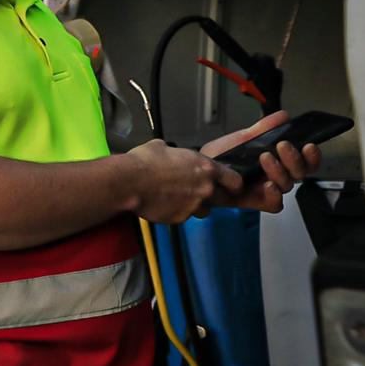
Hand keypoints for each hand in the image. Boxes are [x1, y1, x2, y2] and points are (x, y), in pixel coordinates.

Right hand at [125, 139, 241, 224]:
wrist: (129, 182)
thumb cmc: (144, 162)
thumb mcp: (161, 146)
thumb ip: (173, 153)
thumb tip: (168, 152)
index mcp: (205, 168)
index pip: (235, 180)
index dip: (233, 183)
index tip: (229, 185)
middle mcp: (204, 189)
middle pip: (221, 198)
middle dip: (211, 196)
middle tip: (196, 191)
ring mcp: (193, 206)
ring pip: (202, 210)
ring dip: (194, 206)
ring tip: (176, 198)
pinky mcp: (179, 218)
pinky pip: (183, 217)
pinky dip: (175, 212)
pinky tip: (162, 204)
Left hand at [201, 110, 322, 212]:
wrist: (199, 169)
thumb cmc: (221, 156)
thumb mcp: (243, 137)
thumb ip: (264, 127)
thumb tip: (283, 116)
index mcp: (278, 160)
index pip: (304, 160)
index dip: (312, 155)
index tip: (309, 145)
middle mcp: (276, 176)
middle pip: (300, 173)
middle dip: (295, 159)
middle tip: (283, 146)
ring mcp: (267, 190)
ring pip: (288, 185)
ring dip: (280, 171)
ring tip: (266, 158)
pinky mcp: (256, 202)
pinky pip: (274, 205)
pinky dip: (274, 195)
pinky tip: (268, 184)